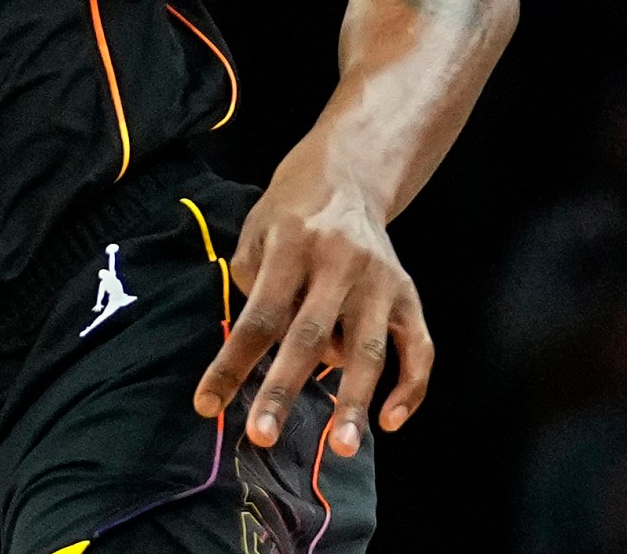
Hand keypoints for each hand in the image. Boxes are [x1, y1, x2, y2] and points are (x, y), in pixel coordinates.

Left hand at [192, 153, 431, 458]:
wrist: (347, 178)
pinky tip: (390, 421)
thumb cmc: (288, 217)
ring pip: (369, 351)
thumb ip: (252, 288)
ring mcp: (380, 282)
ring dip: (353, 401)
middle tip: (260, 436)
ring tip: (339, 447)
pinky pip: (419, 350)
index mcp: (291, 248)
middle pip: (308, 338)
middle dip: (282, 389)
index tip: (207, 404)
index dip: (232, 363)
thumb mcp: (254, 234)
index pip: (257, 316)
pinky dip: (410, 388)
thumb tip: (266, 353)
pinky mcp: (409, 296)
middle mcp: (339, 265)